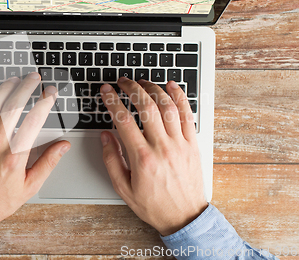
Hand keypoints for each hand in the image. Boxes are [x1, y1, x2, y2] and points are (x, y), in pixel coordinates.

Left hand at [0, 73, 69, 222]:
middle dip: (25, 88)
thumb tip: (63, 146)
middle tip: (33, 78)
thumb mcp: (30, 186)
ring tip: (14, 80)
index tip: (50, 93)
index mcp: (15, 156)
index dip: (44, 103)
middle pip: (12, 108)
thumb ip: (48, 163)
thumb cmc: (0, 201)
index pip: (34, 121)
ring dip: (4, 90)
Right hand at [100, 78, 206, 235]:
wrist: (184, 217)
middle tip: (123, 81)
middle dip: (132, 88)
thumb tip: (105, 136)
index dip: (112, 101)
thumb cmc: (154, 205)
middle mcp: (162, 147)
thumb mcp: (123, 188)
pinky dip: (180, 97)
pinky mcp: (193, 143)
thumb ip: (111, 160)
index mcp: (142, 158)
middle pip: (146, 107)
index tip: (106, 91)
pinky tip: (171, 86)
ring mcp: (180, 144)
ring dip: (154, 89)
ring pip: (167, 106)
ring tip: (142, 82)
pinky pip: (188, 114)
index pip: (123, 120)